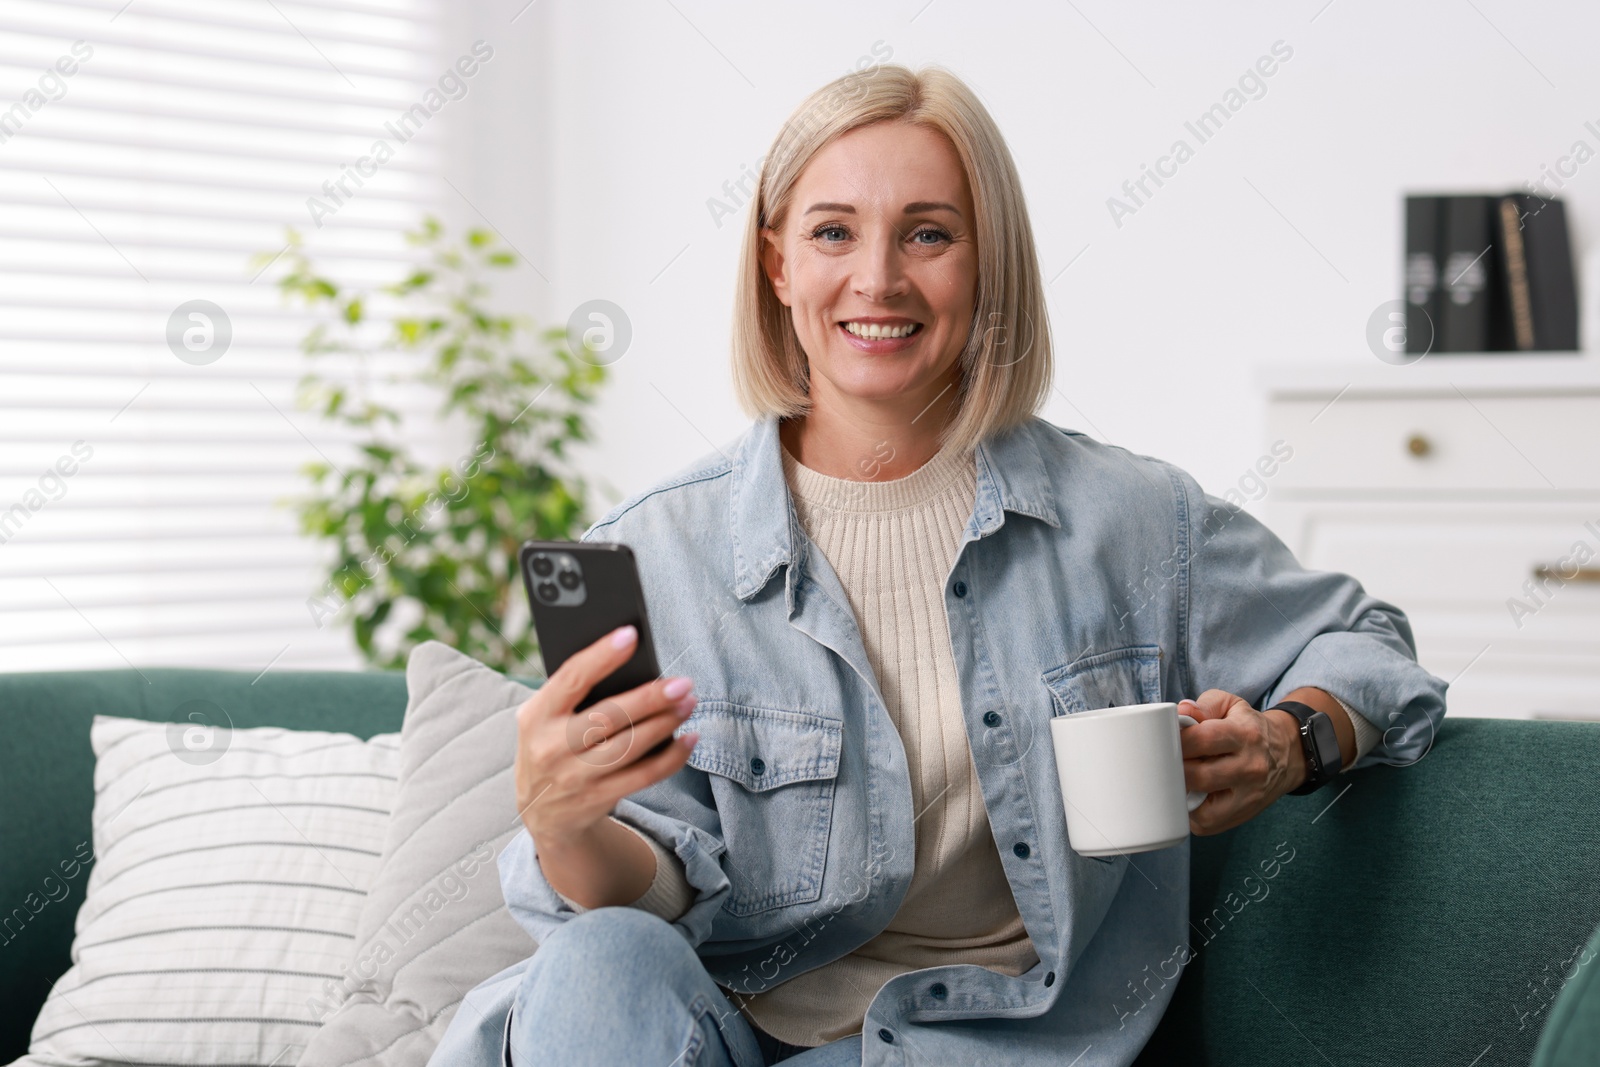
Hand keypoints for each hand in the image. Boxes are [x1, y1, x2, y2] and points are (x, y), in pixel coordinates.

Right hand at [514, 625, 699, 845]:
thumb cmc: (551, 745)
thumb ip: (574, 694)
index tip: (631, 634)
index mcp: (536, 716)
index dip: (601, 655)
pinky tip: (689, 738)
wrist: (541, 812)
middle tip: (683, 682)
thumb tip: (631, 664)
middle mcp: (551, 747)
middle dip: (650, 697)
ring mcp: (574, 777)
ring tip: (689, 702)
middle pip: (609, 716)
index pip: (571, 679)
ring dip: (666, 723)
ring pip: (630, 746)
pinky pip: (643, 776)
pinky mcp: (597, 799)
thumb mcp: (544, 718)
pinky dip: (672, 757)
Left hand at [1178, 689, 1304, 834]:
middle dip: (1174, 771)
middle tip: (1165, 763)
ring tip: (1176, 780)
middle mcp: (1250, 768)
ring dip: (1181, 796)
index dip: (1176, 741)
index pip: (1202, 739)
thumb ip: (1204, 705)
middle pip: (1200, 776)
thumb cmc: (1248, 729)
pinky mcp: (1243, 815)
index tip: (1163, 741)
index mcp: (1244, 735)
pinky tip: (1189, 796)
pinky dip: (1190, 812)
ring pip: (1203, 808)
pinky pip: (1206, 823)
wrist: (1286, 755)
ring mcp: (1248, 796)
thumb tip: (1181, 711)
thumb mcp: (1231, 706)